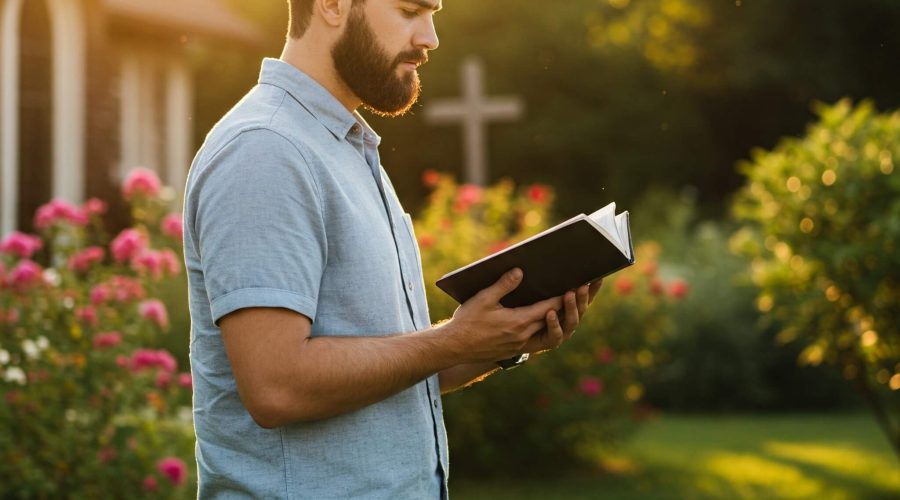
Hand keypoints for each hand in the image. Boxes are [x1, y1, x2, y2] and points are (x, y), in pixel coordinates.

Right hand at [441, 268, 563, 363]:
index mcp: (518, 322)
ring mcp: (520, 345)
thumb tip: (519, 271)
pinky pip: (537, 340)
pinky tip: (544, 320)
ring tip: (565, 307)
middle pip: (552, 320)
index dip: (562, 297)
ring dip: (558, 320)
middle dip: (566, 306)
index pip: (549, 308)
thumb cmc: (467, 322)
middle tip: (577, 293)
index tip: (575, 286)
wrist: (454, 348)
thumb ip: (503, 285)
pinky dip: (545, 329)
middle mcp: (523, 336)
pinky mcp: (514, 350)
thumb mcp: (483, 299)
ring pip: (547, 332)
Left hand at [522, 279, 602, 353]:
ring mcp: (562, 332)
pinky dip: (554, 324)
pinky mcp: (550, 342)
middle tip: (583, 285)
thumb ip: (545, 282)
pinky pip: (555, 334)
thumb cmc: (526, 309)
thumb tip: (546, 263)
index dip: (593, 288)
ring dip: (571, 308)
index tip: (599, 277)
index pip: (584, 296)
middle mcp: (568, 319)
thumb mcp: (535, 293)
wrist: (516, 336)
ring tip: (569, 295)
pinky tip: (550, 313)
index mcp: (568, 306)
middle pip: (581, 308)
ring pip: (572, 321)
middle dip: (583, 296)